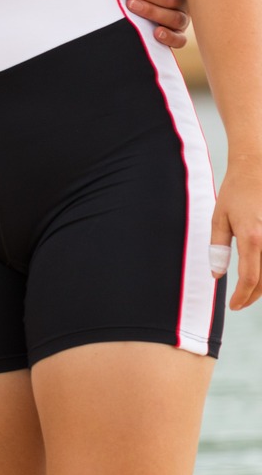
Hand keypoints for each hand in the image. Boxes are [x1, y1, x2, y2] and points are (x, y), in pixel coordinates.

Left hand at [213, 159, 261, 310]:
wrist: (257, 168)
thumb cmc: (235, 192)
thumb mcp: (219, 218)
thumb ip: (218, 248)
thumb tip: (217, 275)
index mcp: (252, 237)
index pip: (250, 277)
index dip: (242, 296)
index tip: (234, 306)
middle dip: (254, 295)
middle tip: (241, 302)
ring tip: (251, 291)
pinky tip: (261, 275)